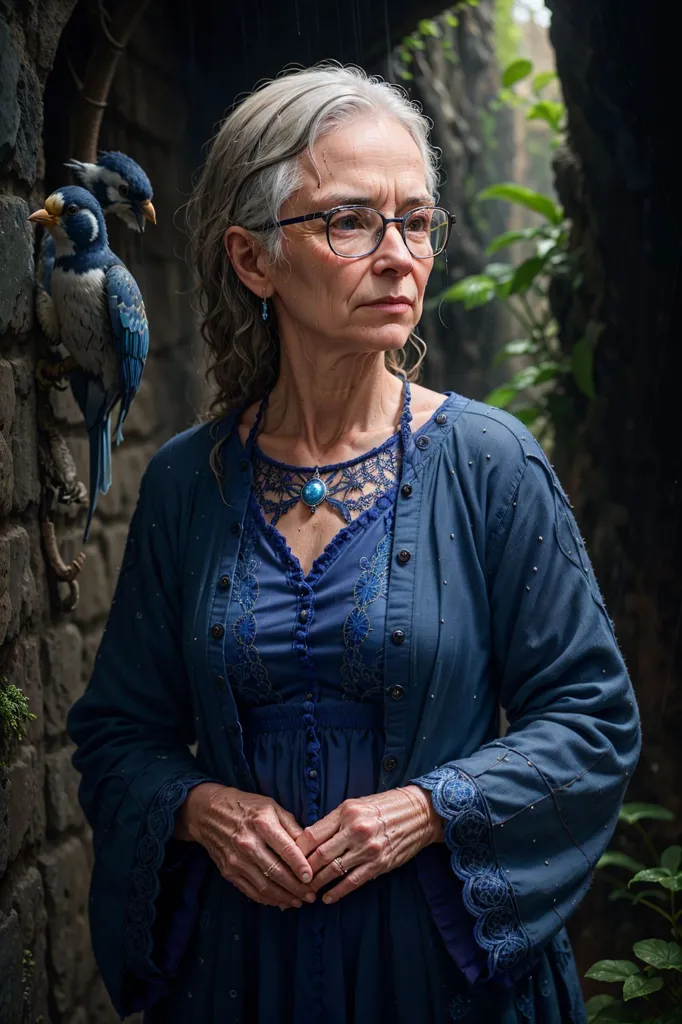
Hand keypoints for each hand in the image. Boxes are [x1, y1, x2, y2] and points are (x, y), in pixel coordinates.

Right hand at [176, 782, 316, 908]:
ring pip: (265, 886)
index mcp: (262, 823)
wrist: (208, 812)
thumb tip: (310, 847)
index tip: (311, 877)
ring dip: (284, 897)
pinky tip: (281, 901)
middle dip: (296, 887)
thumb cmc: (246, 807)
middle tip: (311, 895)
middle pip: (276, 872)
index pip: (285, 849)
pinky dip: (267, 900)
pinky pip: (251, 891)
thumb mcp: (271, 806)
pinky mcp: (228, 871)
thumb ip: (291, 826)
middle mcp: (248, 843)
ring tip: (299, 901)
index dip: (300, 865)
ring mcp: (236, 860)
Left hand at [295, 785, 443, 904]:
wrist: (418, 813)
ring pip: (333, 871)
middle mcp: (355, 830)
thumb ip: (334, 821)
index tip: (287, 859)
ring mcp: (367, 848)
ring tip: (306, 891)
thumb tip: (309, 839)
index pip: (311, 834)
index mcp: (345, 812)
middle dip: (303, 871)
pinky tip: (327, 898)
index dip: (296, 850)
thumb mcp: (355, 805)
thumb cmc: (383, 807)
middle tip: (292, 880)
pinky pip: (352, 882)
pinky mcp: (379, 864)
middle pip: (319, 855)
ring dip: (317, 883)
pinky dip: (337, 892)